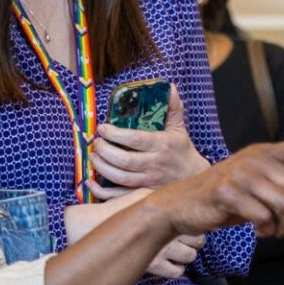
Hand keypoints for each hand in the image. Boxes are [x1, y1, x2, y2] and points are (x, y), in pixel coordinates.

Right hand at [65, 192, 203, 277]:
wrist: (92, 226)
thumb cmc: (115, 210)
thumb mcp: (140, 195)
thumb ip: (160, 198)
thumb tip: (178, 197)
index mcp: (166, 212)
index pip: (196, 222)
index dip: (194, 226)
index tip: (186, 227)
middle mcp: (168, 230)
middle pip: (199, 240)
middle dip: (194, 241)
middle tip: (184, 241)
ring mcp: (162, 248)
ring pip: (190, 257)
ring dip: (185, 256)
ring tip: (175, 253)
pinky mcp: (153, 264)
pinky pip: (176, 272)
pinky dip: (175, 269)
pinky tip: (166, 264)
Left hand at [91, 86, 208, 195]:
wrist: (193, 177)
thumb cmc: (182, 150)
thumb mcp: (179, 127)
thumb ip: (172, 107)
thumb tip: (169, 87)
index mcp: (161, 145)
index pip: (134, 139)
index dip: (115, 134)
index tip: (103, 128)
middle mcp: (153, 165)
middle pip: (123, 160)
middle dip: (104, 150)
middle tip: (96, 142)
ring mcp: (147, 182)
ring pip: (119, 178)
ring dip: (101, 167)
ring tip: (94, 156)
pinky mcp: (141, 194)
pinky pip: (117, 197)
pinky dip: (100, 192)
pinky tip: (90, 182)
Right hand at [148, 133, 283, 238]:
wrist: (181, 206)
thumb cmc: (224, 203)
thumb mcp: (261, 199)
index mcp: (262, 156)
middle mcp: (254, 160)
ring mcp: (240, 174)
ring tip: (278, 232)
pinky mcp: (227, 192)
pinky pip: (263, 217)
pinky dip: (267, 231)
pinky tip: (260, 232)